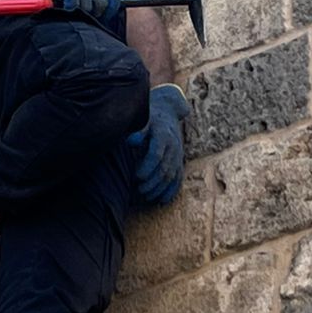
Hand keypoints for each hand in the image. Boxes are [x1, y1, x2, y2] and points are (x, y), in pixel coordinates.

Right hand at [14, 0, 121, 22]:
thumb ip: (95, 4)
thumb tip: (108, 18)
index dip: (110, 9)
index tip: (100, 17)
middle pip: (102, 3)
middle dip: (93, 14)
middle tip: (80, 13)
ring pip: (87, 7)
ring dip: (77, 13)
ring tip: (68, 7)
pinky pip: (74, 5)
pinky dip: (67, 10)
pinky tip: (61, 5)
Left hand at [127, 84, 189, 206]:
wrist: (168, 111)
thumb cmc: (150, 117)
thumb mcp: (144, 119)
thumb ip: (138, 130)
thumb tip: (131, 141)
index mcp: (163, 134)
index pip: (156, 154)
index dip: (147, 167)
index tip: (137, 176)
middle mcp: (173, 146)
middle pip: (164, 168)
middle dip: (152, 182)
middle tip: (139, 190)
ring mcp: (178, 155)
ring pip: (171, 175)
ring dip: (159, 188)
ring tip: (146, 196)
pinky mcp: (179, 161)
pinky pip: (178, 179)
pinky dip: (171, 191)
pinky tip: (162, 200)